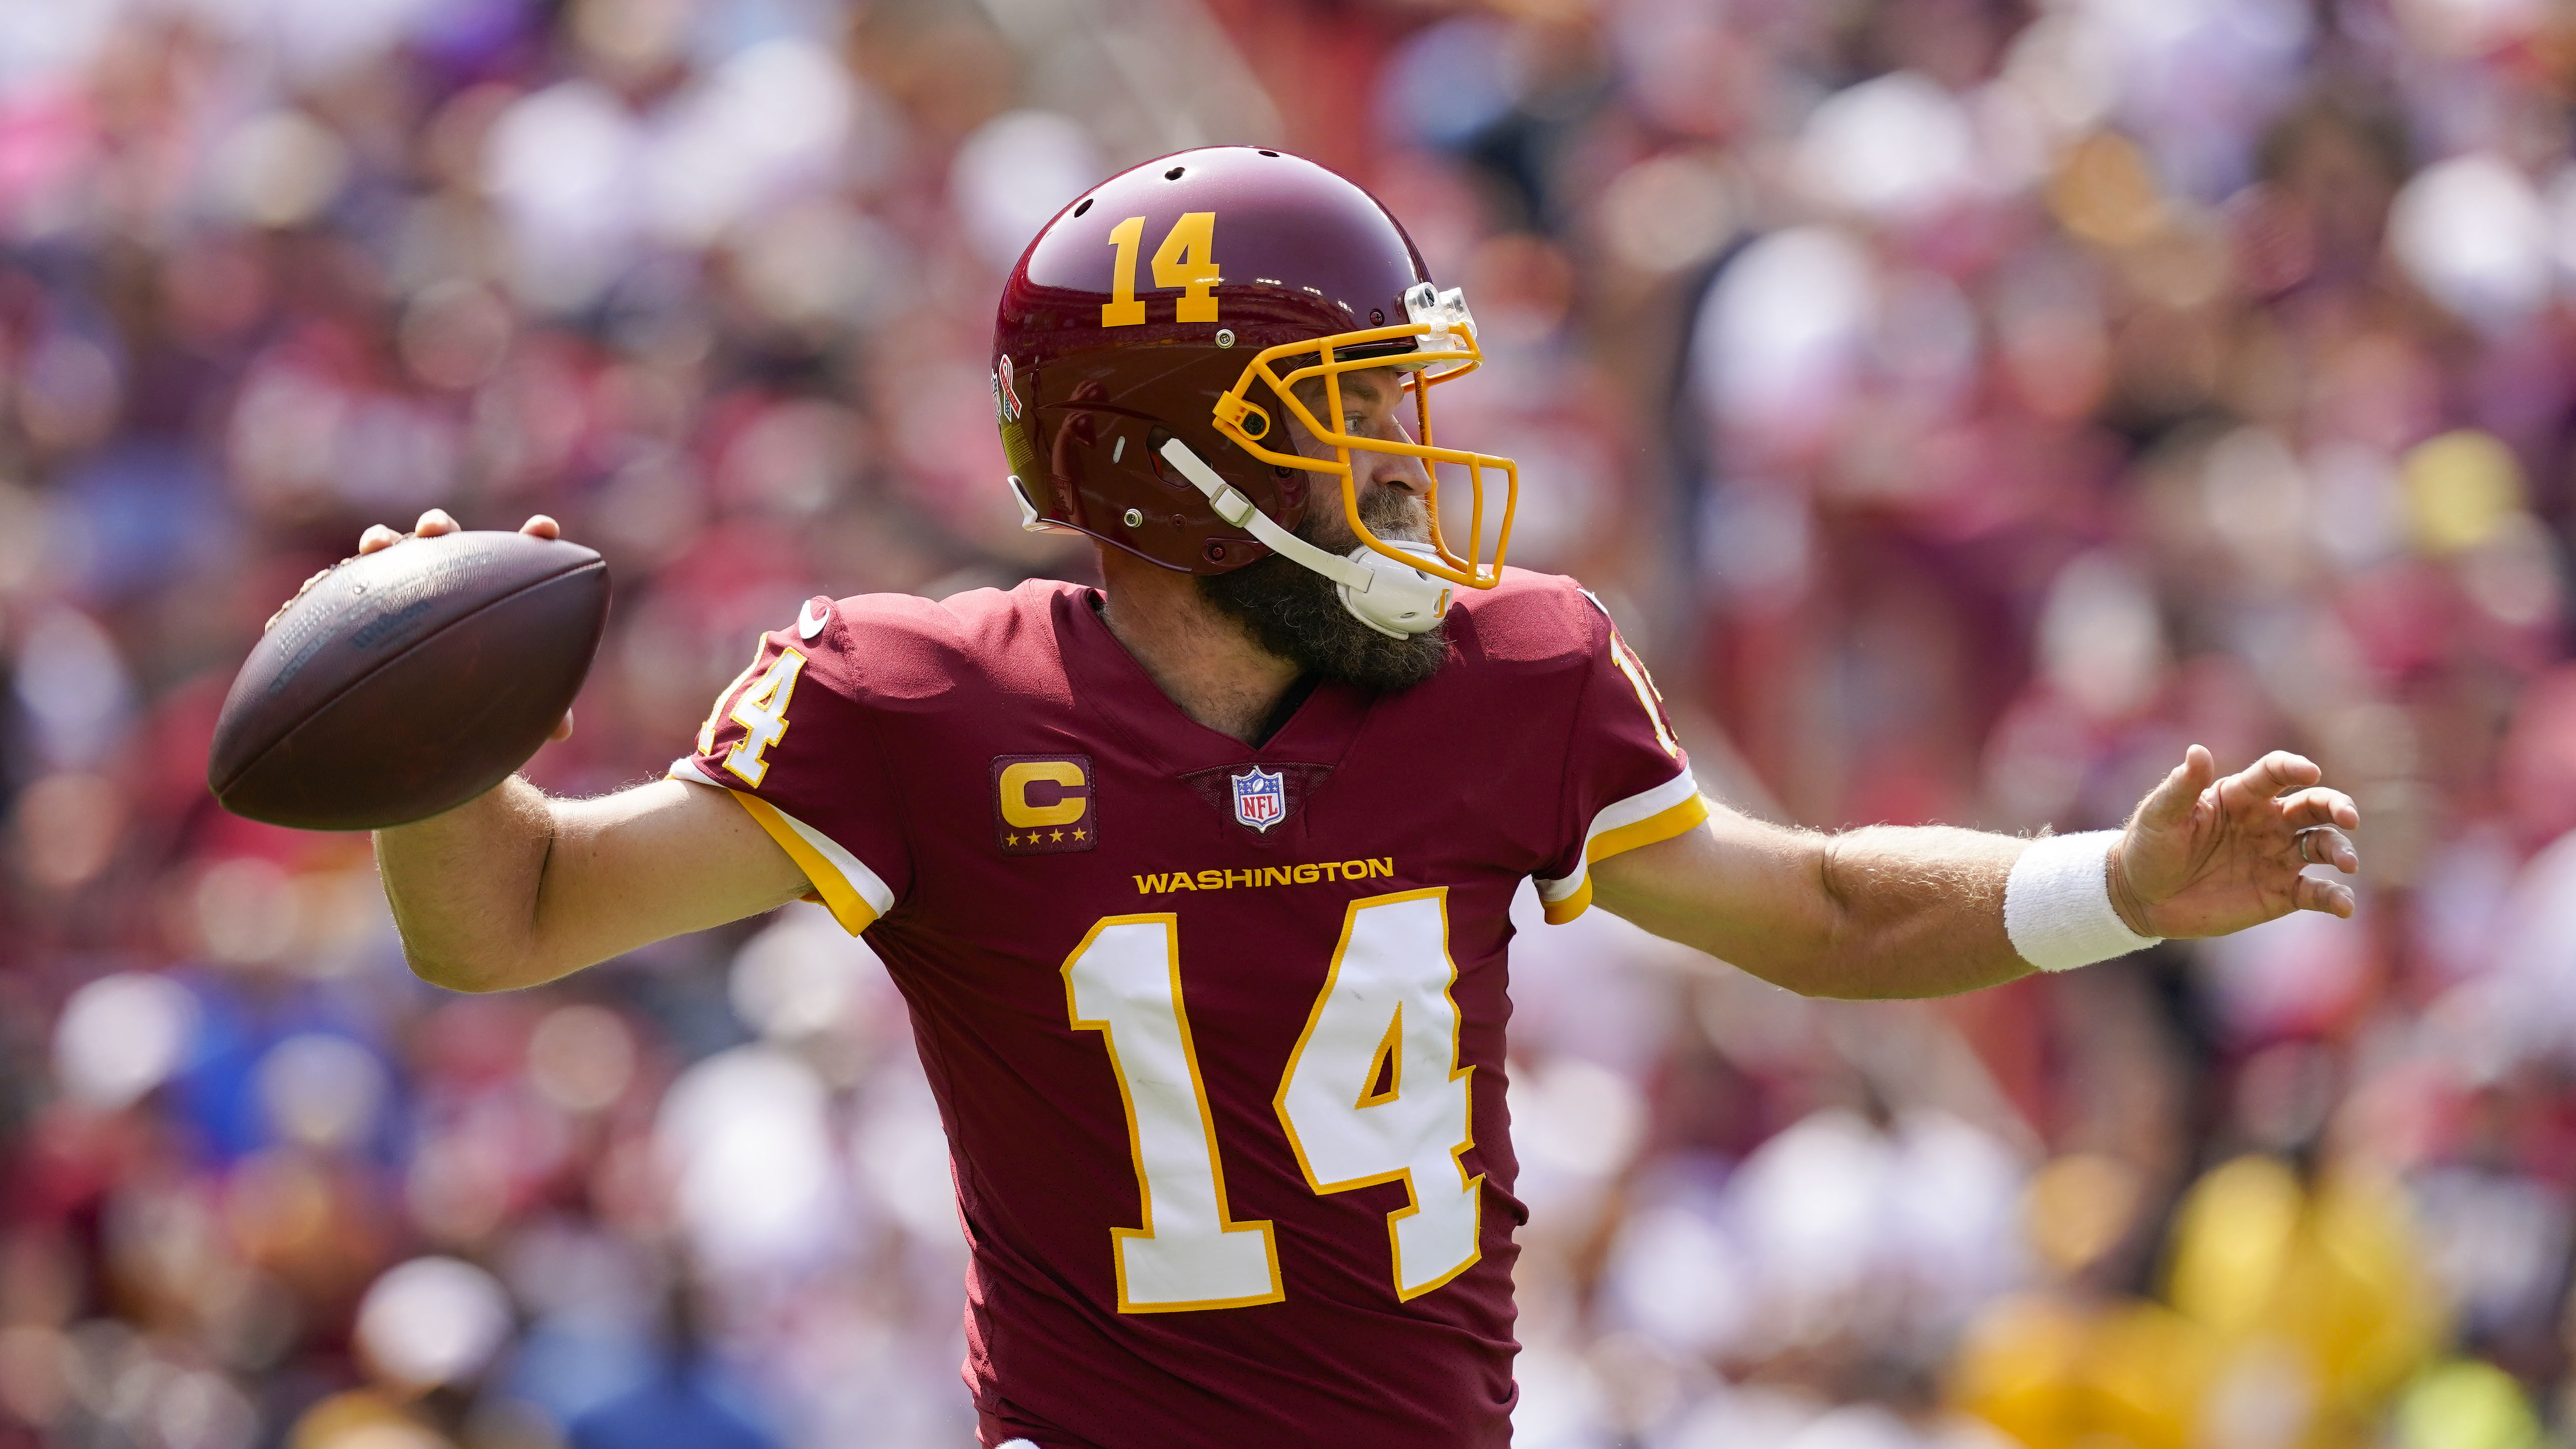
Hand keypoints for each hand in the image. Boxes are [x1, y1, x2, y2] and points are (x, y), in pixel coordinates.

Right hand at [354, 510, 574, 742]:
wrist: (419, 709)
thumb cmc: (477, 696)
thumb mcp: (507, 702)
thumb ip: (539, 709)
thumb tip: (564, 732)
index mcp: (492, 590)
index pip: (519, 555)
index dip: (534, 539)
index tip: (543, 529)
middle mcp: (447, 576)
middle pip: (444, 539)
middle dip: (438, 526)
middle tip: (434, 531)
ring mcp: (405, 581)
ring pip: (392, 551)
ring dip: (383, 541)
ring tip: (376, 544)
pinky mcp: (367, 599)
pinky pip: (351, 584)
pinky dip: (340, 580)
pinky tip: (332, 585)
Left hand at [2107, 745, 2358, 938]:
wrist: (2142, 897)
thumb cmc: (2148, 847)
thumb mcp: (2160, 815)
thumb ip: (2181, 786)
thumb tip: (2198, 750)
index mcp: (2240, 796)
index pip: (2275, 773)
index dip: (2294, 768)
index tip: (2309, 772)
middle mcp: (2267, 822)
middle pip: (2313, 806)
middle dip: (2336, 806)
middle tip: (2349, 817)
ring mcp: (2277, 857)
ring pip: (2323, 844)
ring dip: (2340, 849)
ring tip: (2348, 863)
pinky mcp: (2280, 892)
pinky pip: (2316, 892)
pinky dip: (2335, 897)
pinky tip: (2344, 906)